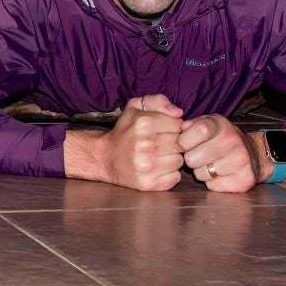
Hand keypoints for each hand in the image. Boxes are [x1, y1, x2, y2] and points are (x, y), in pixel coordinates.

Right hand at [65, 93, 184, 190]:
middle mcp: (145, 145)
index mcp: (144, 123)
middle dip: (174, 143)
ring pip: (179, 161)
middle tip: (161, 144)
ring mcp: (147, 166)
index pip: (179, 125)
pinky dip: (170, 174)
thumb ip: (158, 101)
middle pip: (181, 143)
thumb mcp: (135, 107)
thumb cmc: (125, 131)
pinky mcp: (149, 184)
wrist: (105, 158)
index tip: (163, 130)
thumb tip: (179, 113)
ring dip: (172, 158)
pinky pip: (175, 177)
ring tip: (159, 155)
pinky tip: (158, 168)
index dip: (174, 127)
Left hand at [179, 115, 263, 192]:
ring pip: (200, 174)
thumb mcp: (208, 123)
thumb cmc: (223, 138)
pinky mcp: (243, 181)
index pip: (198, 131)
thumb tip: (182, 130)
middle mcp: (233, 142)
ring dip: (201, 171)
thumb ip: (191, 125)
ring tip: (211, 164)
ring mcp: (240, 162)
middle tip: (199, 156)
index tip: (186, 144)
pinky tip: (220, 174)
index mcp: (221, 125)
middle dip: (190, 159)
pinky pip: (212, 186)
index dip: (184, 141)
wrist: (255, 153)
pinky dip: (212, 182)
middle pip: (192, 158)